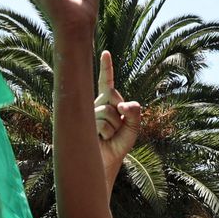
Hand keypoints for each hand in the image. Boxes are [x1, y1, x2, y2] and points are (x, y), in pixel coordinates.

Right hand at [95, 50, 141, 183]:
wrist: (103, 164)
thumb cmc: (117, 146)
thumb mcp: (133, 129)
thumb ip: (135, 112)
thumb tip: (123, 103)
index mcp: (109, 104)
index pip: (107, 83)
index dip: (106, 68)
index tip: (105, 53)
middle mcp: (96, 106)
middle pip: (114, 98)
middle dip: (120, 116)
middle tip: (115, 132)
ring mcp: (88, 115)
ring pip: (108, 112)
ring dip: (112, 128)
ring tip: (106, 138)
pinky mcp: (83, 125)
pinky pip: (102, 122)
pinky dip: (106, 133)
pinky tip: (99, 140)